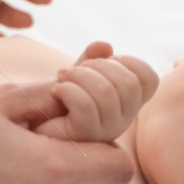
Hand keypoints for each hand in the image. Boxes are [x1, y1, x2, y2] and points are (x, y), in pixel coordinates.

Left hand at [33, 42, 160, 143]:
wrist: (34, 127)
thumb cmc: (59, 101)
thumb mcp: (80, 75)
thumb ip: (93, 59)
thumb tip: (105, 46)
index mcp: (127, 103)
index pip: (149, 80)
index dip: (129, 62)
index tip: (104, 61)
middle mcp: (122, 120)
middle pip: (129, 84)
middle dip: (98, 66)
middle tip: (74, 70)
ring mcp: (105, 132)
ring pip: (106, 93)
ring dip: (78, 76)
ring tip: (62, 78)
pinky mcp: (83, 137)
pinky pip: (85, 106)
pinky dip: (67, 90)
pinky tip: (56, 91)